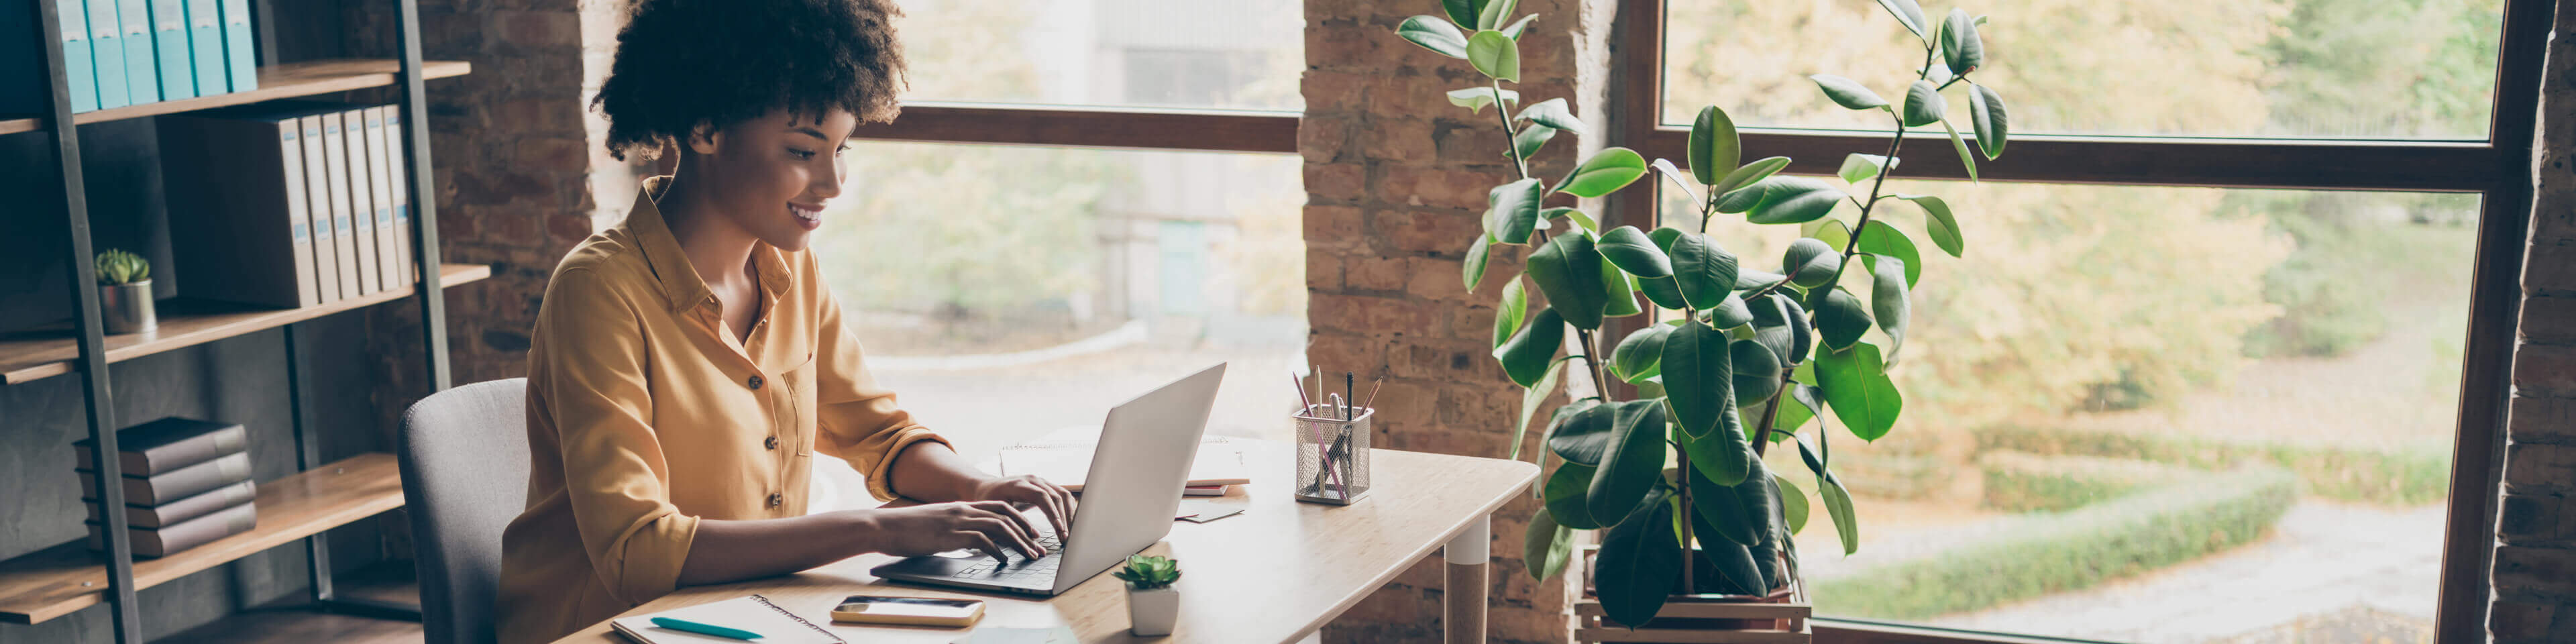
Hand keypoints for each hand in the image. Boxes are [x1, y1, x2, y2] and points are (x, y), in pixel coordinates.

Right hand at [852, 501, 1045, 561]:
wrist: (885, 526)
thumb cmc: (908, 528)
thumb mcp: (938, 523)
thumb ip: (957, 527)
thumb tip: (972, 539)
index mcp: (962, 506)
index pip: (1000, 506)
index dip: (1020, 518)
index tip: (1032, 532)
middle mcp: (964, 510)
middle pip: (1006, 516)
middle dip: (1026, 532)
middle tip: (1038, 547)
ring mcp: (958, 521)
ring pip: (1000, 527)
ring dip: (1019, 543)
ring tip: (1029, 556)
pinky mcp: (951, 535)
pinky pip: (983, 541)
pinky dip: (997, 551)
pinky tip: (1002, 560)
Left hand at [970, 474, 1075, 537]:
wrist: (987, 487)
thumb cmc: (988, 500)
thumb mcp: (993, 511)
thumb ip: (1006, 523)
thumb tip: (1021, 542)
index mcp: (1019, 485)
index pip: (1042, 497)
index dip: (1053, 513)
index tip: (1059, 530)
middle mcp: (1033, 480)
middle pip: (1057, 496)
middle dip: (1064, 518)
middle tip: (1066, 537)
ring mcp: (1041, 482)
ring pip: (1064, 495)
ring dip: (1070, 514)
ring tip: (1071, 533)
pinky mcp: (1046, 486)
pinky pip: (1063, 495)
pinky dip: (1069, 509)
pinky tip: (1070, 523)